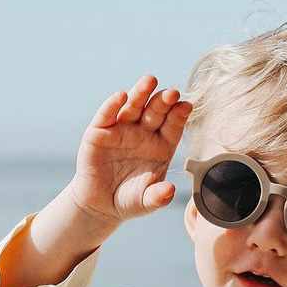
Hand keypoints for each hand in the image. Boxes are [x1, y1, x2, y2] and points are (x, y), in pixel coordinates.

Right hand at [68, 75, 192, 225]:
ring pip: (134, 106)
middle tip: (172, 92)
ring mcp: (122, 129)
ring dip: (141, 93)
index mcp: (161, 146)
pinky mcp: (100, 131)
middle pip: (156, 111)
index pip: (172, 127)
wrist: (100, 205)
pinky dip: (113, 104)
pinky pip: (107, 114)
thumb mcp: (146, 202)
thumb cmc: (129, 200)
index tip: (186, 106)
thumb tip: (170, 191)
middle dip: (164, 101)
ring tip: (150, 81)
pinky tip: (121, 96)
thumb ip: (159, 197)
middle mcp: (143, 133)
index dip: (179, 116)